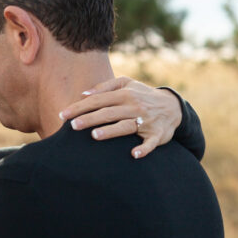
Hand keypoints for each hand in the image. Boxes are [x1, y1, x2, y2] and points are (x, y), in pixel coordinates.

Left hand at [58, 77, 181, 158]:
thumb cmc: (142, 95)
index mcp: (125, 94)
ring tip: (95, 136)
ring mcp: (146, 121)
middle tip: (73, 126)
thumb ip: (105, 86)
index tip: (64, 115)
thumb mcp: (127, 84)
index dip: (80, 107)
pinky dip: (144, 149)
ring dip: (112, 131)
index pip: (98, 100)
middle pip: (109, 113)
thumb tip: (83, 93)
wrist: (172, 106)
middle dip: (90, 119)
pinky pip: (150, 143)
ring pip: (126, 126)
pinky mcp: (157, 135)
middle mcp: (134, 106)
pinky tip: (134, 154)